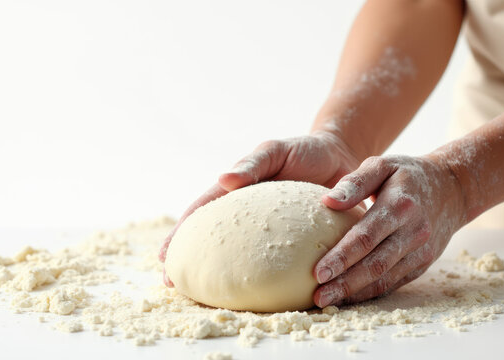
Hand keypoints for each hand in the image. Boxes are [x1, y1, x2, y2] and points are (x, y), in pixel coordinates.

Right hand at [158, 131, 360, 286]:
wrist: (340, 158)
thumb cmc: (304, 151)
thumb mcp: (276, 151)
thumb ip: (252, 164)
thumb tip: (223, 179)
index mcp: (237, 192)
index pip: (201, 214)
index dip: (181, 235)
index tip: (163, 257)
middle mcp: (248, 216)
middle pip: (213, 240)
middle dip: (191, 261)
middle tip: (173, 285)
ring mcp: (269, 232)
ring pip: (240, 257)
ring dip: (221, 275)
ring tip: (204, 297)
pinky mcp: (294, 244)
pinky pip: (274, 263)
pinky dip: (260, 278)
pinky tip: (255, 297)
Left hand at [312, 154, 466, 306]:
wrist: (453, 188)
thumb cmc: (408, 174)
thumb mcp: (383, 165)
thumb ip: (356, 181)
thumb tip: (327, 201)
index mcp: (400, 205)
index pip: (367, 236)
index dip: (342, 256)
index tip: (317, 272)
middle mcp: (413, 232)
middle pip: (375, 264)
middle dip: (344, 283)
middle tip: (317, 296)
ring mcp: (421, 251)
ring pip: (385, 278)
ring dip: (354, 293)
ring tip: (326, 301)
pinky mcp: (423, 263)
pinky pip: (394, 282)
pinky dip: (371, 293)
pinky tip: (348, 298)